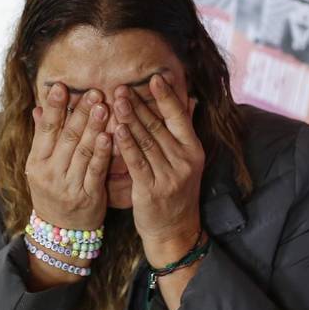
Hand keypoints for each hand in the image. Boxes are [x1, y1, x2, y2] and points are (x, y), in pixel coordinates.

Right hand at [26, 83, 111, 230]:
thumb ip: (42, 137)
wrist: (61, 231)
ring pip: (82, 151)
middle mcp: (50, 173)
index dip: (55, 107)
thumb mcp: (40, 167)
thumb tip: (38, 108)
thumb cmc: (52, 192)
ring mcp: (68, 185)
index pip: (46, 130)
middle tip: (93, 92)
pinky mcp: (88, 196)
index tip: (62, 86)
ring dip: (93, 127)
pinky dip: (102, 152)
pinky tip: (110, 136)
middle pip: (66, 137)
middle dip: (80, 113)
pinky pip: (95, 171)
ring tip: (103, 107)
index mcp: (37, 162)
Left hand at [112, 73, 204, 264]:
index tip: (155, 78)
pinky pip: (137, 162)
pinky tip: (116, 129)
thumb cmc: (176, 192)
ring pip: (146, 141)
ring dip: (130, 118)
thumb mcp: (187, 162)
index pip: (179, 117)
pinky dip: (126, 144)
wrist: (175, 231)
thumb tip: (191, 100)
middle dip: (139, 105)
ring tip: (115, 101)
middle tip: (120, 87)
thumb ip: (184, 131)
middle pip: (158, 126)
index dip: (167, 97)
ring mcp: (170, 176)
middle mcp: (185, 161)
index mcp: (194, 150)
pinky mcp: (152, 190)